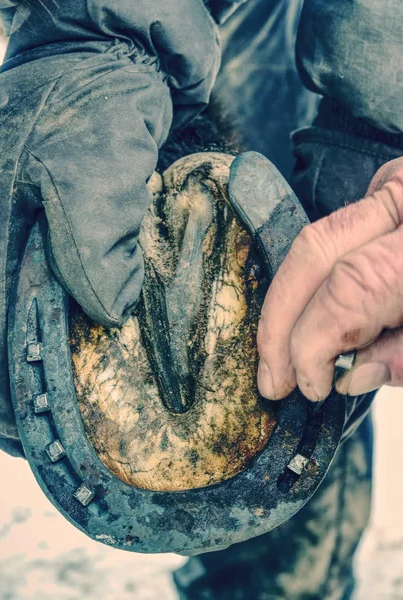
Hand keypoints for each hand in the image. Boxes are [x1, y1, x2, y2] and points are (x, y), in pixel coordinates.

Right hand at [0, 0, 219, 454]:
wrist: (102, 57)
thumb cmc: (96, 104)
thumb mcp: (98, 164)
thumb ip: (95, 238)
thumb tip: (103, 310)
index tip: (18, 433)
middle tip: (28, 436)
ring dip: (8, 366)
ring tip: (36, 412)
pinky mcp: (26, 224)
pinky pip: (15, 290)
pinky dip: (26, 331)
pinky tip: (49, 352)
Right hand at [257, 157, 402, 400]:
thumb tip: (349, 375)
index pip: (350, 290)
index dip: (313, 343)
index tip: (307, 385)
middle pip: (317, 250)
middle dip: (282, 317)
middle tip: (270, 373)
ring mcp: (399, 183)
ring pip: (319, 237)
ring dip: (290, 299)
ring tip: (279, 352)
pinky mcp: (392, 189)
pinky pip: (338, 235)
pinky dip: (317, 280)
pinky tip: (309, 318)